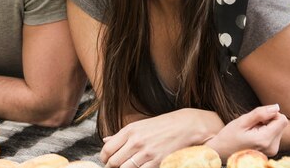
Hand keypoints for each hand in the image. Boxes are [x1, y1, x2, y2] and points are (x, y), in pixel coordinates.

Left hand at [101, 109, 222, 167]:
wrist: (185, 126)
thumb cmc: (162, 125)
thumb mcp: (139, 126)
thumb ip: (121, 135)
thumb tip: (106, 140)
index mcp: (129, 131)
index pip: (107, 149)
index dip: (104, 158)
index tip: (106, 161)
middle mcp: (135, 141)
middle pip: (114, 162)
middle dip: (112, 167)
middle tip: (114, 167)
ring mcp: (146, 153)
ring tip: (127, 167)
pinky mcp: (156, 162)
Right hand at [205, 104, 287, 159]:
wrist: (222, 151)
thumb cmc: (229, 136)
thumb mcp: (241, 121)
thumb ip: (260, 113)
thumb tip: (276, 107)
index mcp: (265, 139)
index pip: (282, 120)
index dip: (271, 113)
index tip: (258, 116)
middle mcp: (272, 147)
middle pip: (281, 124)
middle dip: (268, 120)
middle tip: (252, 124)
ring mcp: (272, 150)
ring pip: (278, 129)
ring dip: (267, 126)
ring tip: (252, 130)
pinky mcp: (271, 151)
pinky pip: (274, 135)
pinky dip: (266, 131)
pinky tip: (254, 135)